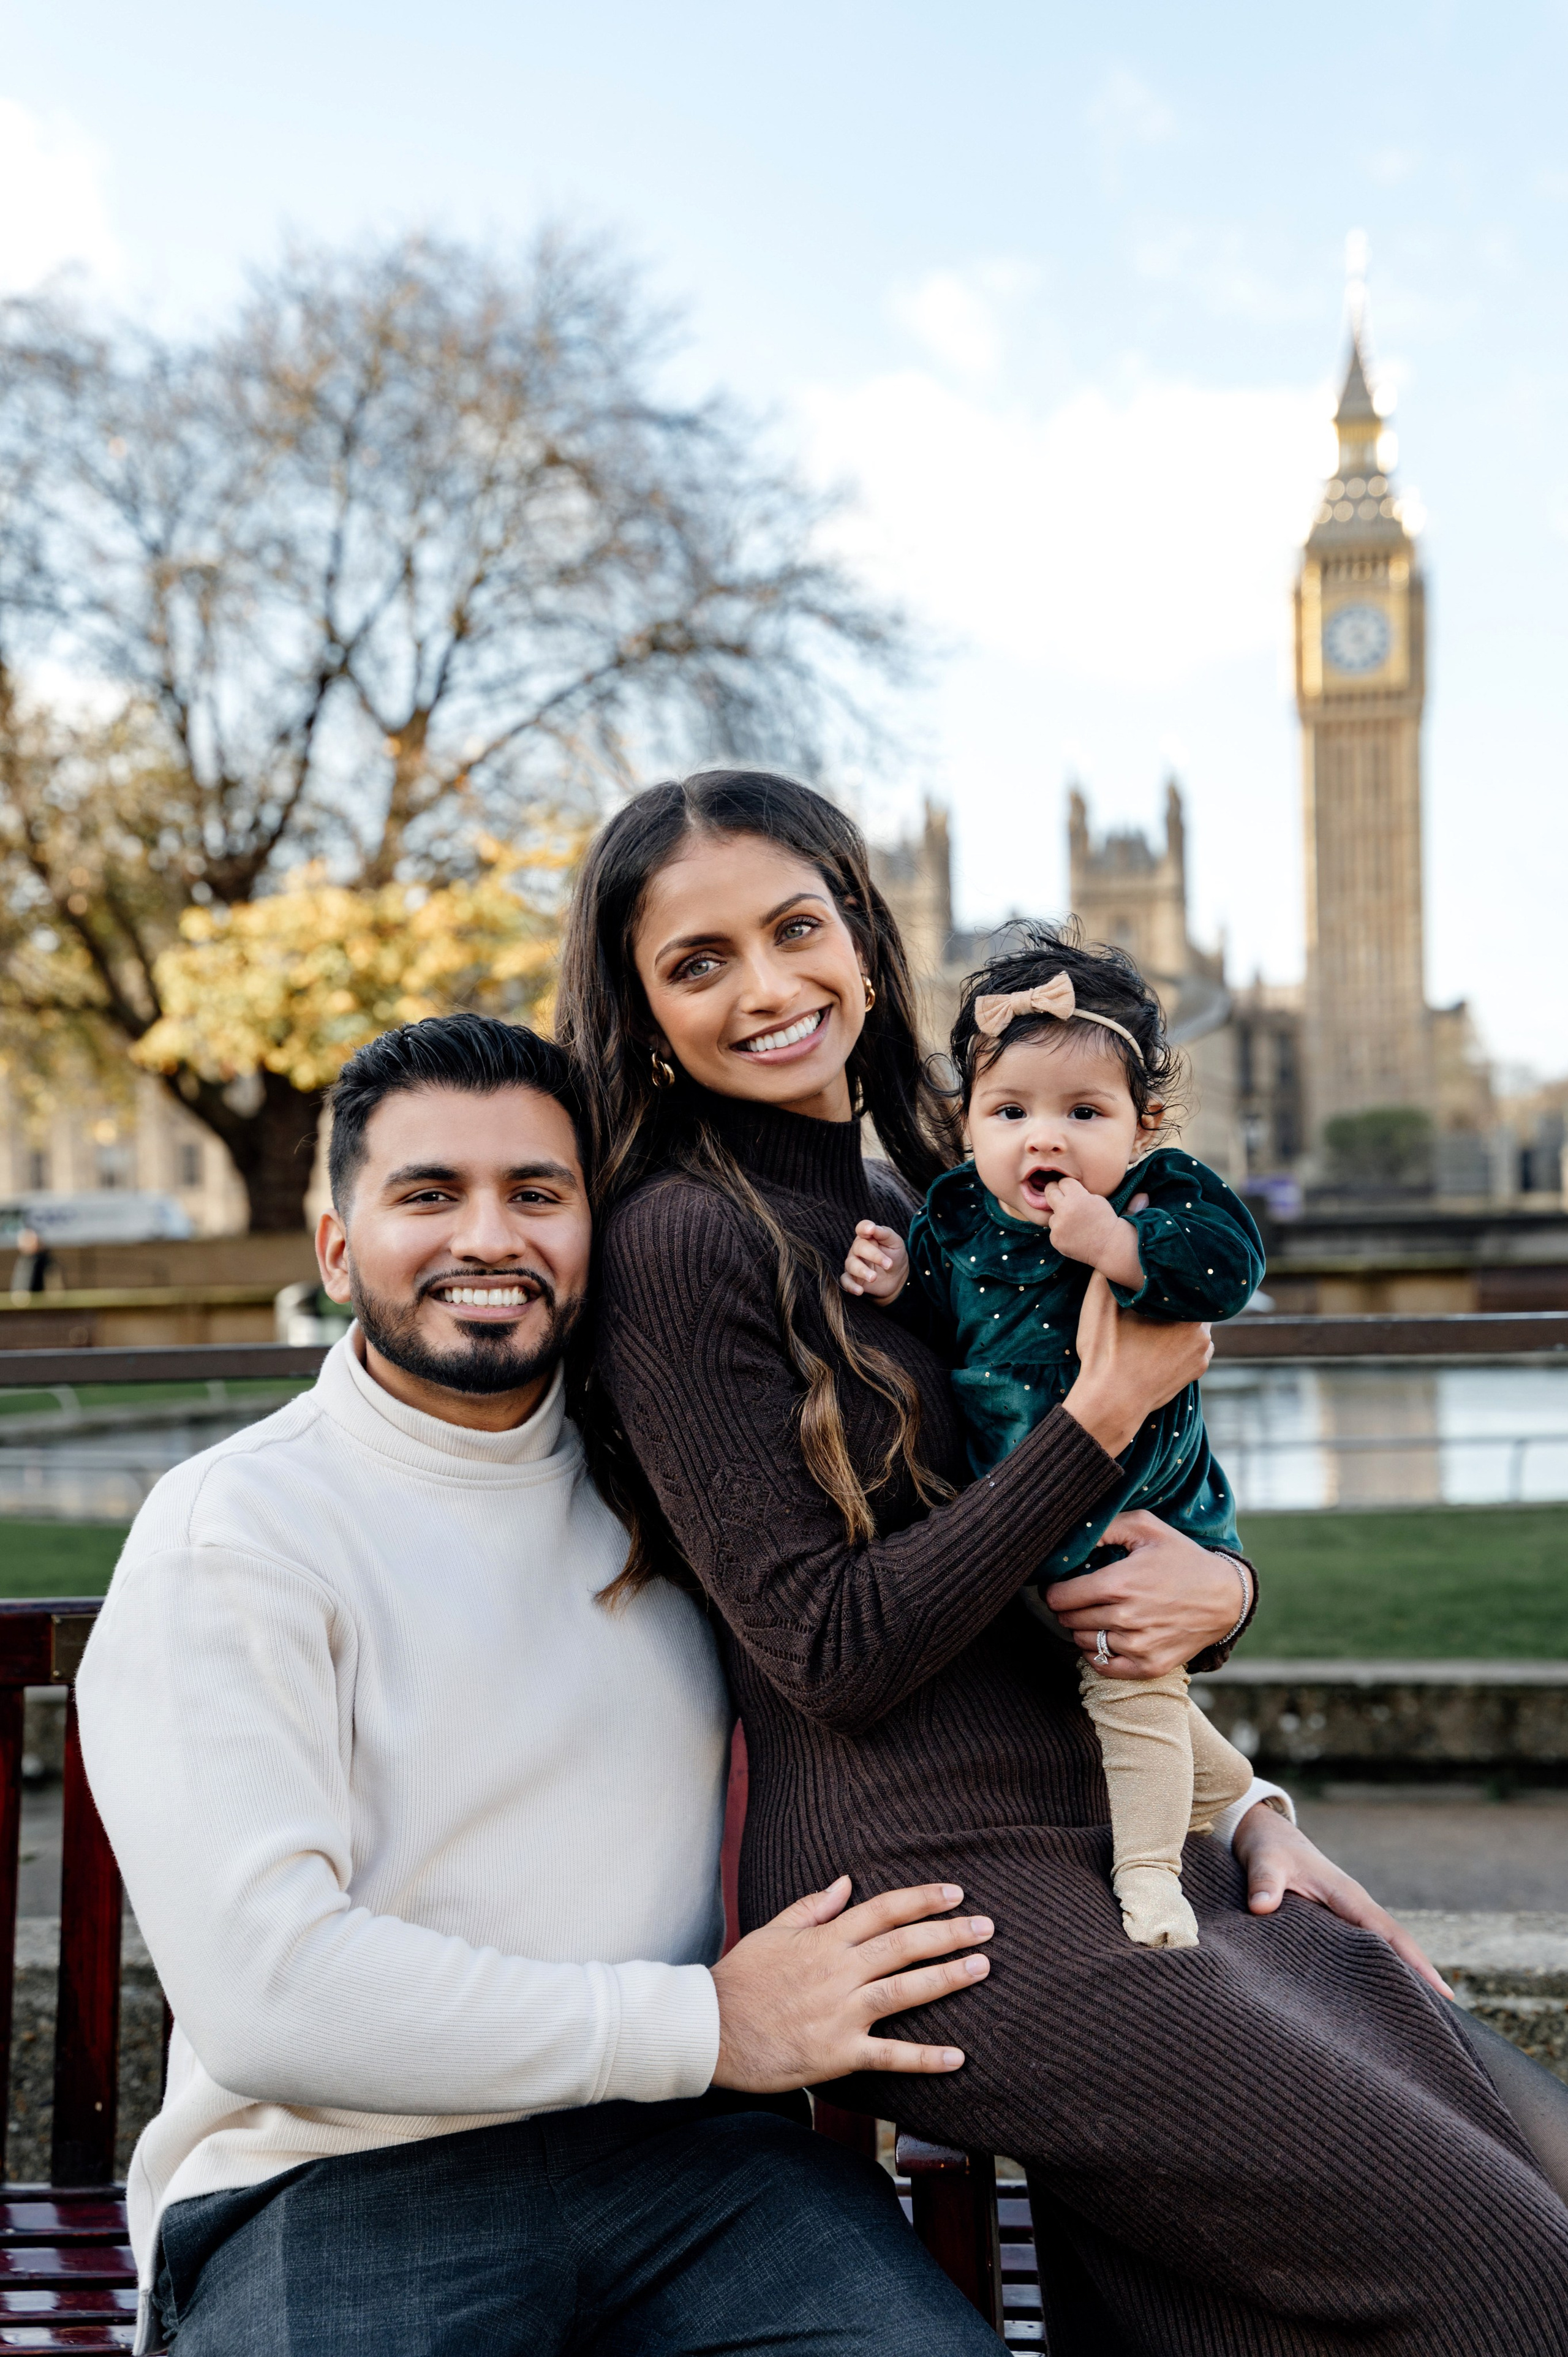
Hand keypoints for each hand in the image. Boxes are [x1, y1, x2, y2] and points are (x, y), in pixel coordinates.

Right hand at [710, 1875, 991, 2091]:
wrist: (711, 2029)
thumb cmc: (740, 1978)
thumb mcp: (773, 1930)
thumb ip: (813, 1907)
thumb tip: (847, 1882)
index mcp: (824, 1940)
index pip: (883, 1911)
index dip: (922, 1899)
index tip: (956, 1894)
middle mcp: (838, 1972)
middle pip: (903, 1945)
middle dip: (948, 1933)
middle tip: (987, 1926)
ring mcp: (840, 2013)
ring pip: (903, 1991)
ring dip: (946, 1978)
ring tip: (981, 1967)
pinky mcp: (838, 2054)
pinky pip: (888, 2055)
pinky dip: (924, 2057)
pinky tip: (957, 2056)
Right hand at [841, 1220, 909, 1301]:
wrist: (897, 1278)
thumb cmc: (895, 1256)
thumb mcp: (895, 1243)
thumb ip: (884, 1234)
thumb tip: (873, 1228)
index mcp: (868, 1237)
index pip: (862, 1228)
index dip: (864, 1228)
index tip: (871, 1230)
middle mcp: (858, 1249)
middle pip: (859, 1247)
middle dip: (873, 1255)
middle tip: (888, 1264)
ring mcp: (853, 1263)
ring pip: (851, 1264)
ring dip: (862, 1271)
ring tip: (874, 1277)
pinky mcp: (852, 1279)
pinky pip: (845, 1281)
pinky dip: (850, 1286)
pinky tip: (860, 1291)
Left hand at [1041, 1176, 1140, 1287]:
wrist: (1111, 1248)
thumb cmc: (1109, 1223)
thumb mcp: (1104, 1202)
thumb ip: (1098, 1190)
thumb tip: (1144, 1195)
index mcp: (1077, 1197)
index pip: (1063, 1181)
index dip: (1069, 1186)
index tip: (1072, 1190)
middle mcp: (1065, 1209)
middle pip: (1050, 1191)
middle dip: (1055, 1192)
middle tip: (1062, 1197)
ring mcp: (1058, 1225)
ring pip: (1051, 1213)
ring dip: (1059, 1215)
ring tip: (1074, 1222)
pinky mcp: (1055, 1238)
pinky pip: (1053, 1229)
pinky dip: (1061, 1231)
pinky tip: (1074, 1234)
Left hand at [1043, 1510, 1239, 1676]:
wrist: (1225, 1597)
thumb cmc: (1183, 1558)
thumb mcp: (1146, 1527)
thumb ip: (1105, 1527)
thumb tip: (1072, 1538)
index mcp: (1118, 1584)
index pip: (1060, 1597)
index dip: (1054, 1590)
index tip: (1060, 1585)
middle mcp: (1126, 1619)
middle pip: (1068, 1620)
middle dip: (1067, 1608)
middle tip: (1079, 1598)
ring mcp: (1138, 1646)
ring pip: (1083, 1643)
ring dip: (1082, 1629)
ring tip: (1096, 1614)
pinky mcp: (1150, 1666)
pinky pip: (1104, 1666)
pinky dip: (1097, 1654)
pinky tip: (1106, 1637)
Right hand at [1060, 1272, 1211, 1457]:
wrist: (1110, 1404)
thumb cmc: (1105, 1352)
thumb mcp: (1100, 1302)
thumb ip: (1111, 1268)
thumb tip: (1119, 1242)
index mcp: (1187, 1310)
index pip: (1185, 1280)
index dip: (1167, 1273)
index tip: (1151, 1272)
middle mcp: (1203, 1332)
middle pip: (1190, 1301)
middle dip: (1172, 1296)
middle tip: (1147, 1296)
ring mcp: (1202, 1354)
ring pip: (1192, 1323)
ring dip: (1176, 1319)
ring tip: (1149, 1321)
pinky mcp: (1196, 1372)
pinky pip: (1192, 1345)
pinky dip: (1178, 1341)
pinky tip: (1155, 1343)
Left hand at [1231, 1802, 1452, 1999]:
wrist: (1265, 1833)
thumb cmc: (1269, 1847)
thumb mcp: (1265, 1861)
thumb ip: (1264, 1882)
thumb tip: (1261, 1907)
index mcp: (1347, 1895)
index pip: (1388, 1933)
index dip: (1414, 1962)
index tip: (1442, 1992)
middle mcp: (1354, 1906)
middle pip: (1396, 1945)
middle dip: (1419, 1976)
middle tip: (1443, 2018)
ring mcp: (1347, 1914)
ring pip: (1382, 1947)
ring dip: (1401, 1974)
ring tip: (1421, 2016)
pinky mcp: (1334, 1921)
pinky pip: (1363, 1947)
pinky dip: (1377, 1967)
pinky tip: (1379, 1993)